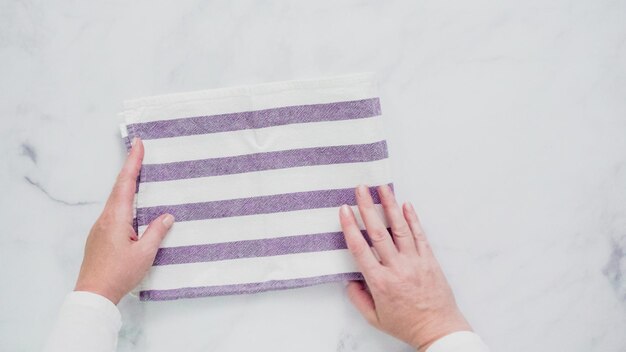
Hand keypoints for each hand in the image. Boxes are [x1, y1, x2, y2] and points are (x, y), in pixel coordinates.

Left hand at [74, 138, 173, 303]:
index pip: (125, 183)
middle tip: (139, 151)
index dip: (132, 162)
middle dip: (129, 168)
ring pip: (115, 200)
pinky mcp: (100, 237)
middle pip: (118, 188)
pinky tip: (132, 207)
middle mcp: (105, 218)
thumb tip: (167, 216)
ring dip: (126, 185)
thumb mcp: (144, 253)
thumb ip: (156, 232)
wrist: (93, 294)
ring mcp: (100, 227)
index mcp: (116, 218)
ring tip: (139, 175)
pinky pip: (114, 212)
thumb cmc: (119, 274)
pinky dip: (124, 201)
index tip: (137, 144)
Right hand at [339, 185, 470, 350]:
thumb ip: (358, 298)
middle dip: (367, 208)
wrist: (438, 329)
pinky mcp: (429, 260)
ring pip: (400, 228)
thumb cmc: (406, 325)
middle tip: (360, 189)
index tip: (344, 210)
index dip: (350, 227)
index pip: (360, 249)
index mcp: (380, 282)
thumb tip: (349, 279)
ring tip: (382, 188)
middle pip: (378, 232)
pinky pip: (419, 235)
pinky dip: (412, 219)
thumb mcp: (374, 318)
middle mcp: (397, 268)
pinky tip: (406, 205)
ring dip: (390, 206)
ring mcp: (415, 262)